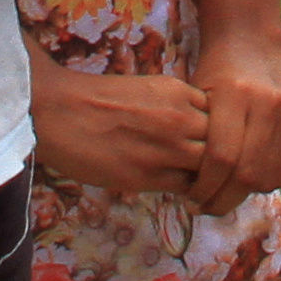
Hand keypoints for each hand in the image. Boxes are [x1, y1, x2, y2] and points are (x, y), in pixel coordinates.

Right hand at [35, 67, 213, 194]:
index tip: (207, 141)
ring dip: (206, 178)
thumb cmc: (94, 98)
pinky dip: (186, 191)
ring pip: (209, 168)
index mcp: (178, 91)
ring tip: (198, 183)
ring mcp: (168, 147)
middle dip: (218, 155)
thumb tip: (194, 130)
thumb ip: (174, 106)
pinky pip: (185, 188)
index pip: (220, 115)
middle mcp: (180, 117)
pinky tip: (179, 190)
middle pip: (222, 141)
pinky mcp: (149, 175)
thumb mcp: (146, 88)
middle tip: (210, 168)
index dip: (218, 130)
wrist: (58, 110)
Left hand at [188, 19, 280, 199]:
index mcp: (236, 94)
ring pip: (269, 176)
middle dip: (223, 199)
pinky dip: (267, 183)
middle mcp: (270, 104)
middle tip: (206, 206)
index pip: (221, 157)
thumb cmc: (215, 72)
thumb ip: (197, 138)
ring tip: (225, 196)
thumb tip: (192, 190)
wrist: (251, 46)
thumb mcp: (196, 97)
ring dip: (245, 195)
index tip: (191, 198)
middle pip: (248, 173)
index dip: (205, 187)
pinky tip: (248, 182)